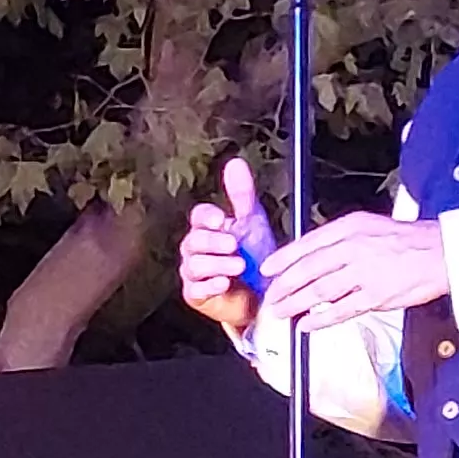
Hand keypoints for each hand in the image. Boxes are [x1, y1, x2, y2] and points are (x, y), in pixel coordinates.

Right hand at [174, 159, 277, 333]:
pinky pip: (196, 289)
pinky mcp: (196, 294)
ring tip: (238, 265)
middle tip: (233, 244)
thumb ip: (242, 194)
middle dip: (213, 242)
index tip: (222, 220)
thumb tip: (235, 162)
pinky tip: (225, 283)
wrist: (264, 295)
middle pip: (193, 240)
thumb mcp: (252, 222)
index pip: (199, 216)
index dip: (208, 217)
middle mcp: (197, 249)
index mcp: (209, 228)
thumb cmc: (256, 258)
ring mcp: (195, 272)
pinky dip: (211, 285)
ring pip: (194, 264)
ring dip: (216, 264)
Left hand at [266, 210, 450, 333]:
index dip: (283, 258)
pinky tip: (307, 324)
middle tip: (270, 297)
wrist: (443, 252)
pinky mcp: (376, 296)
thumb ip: (340, 241)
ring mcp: (364, 273)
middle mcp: (354, 247)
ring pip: (319, 290)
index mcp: (350, 228)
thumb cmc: (409, 241)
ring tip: (281, 312)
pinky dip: (320, 318)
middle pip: (307, 269)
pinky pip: (341, 310)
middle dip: (283, 286)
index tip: (268, 270)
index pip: (307, 243)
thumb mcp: (369, 226)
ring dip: (295, 303)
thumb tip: (312, 258)